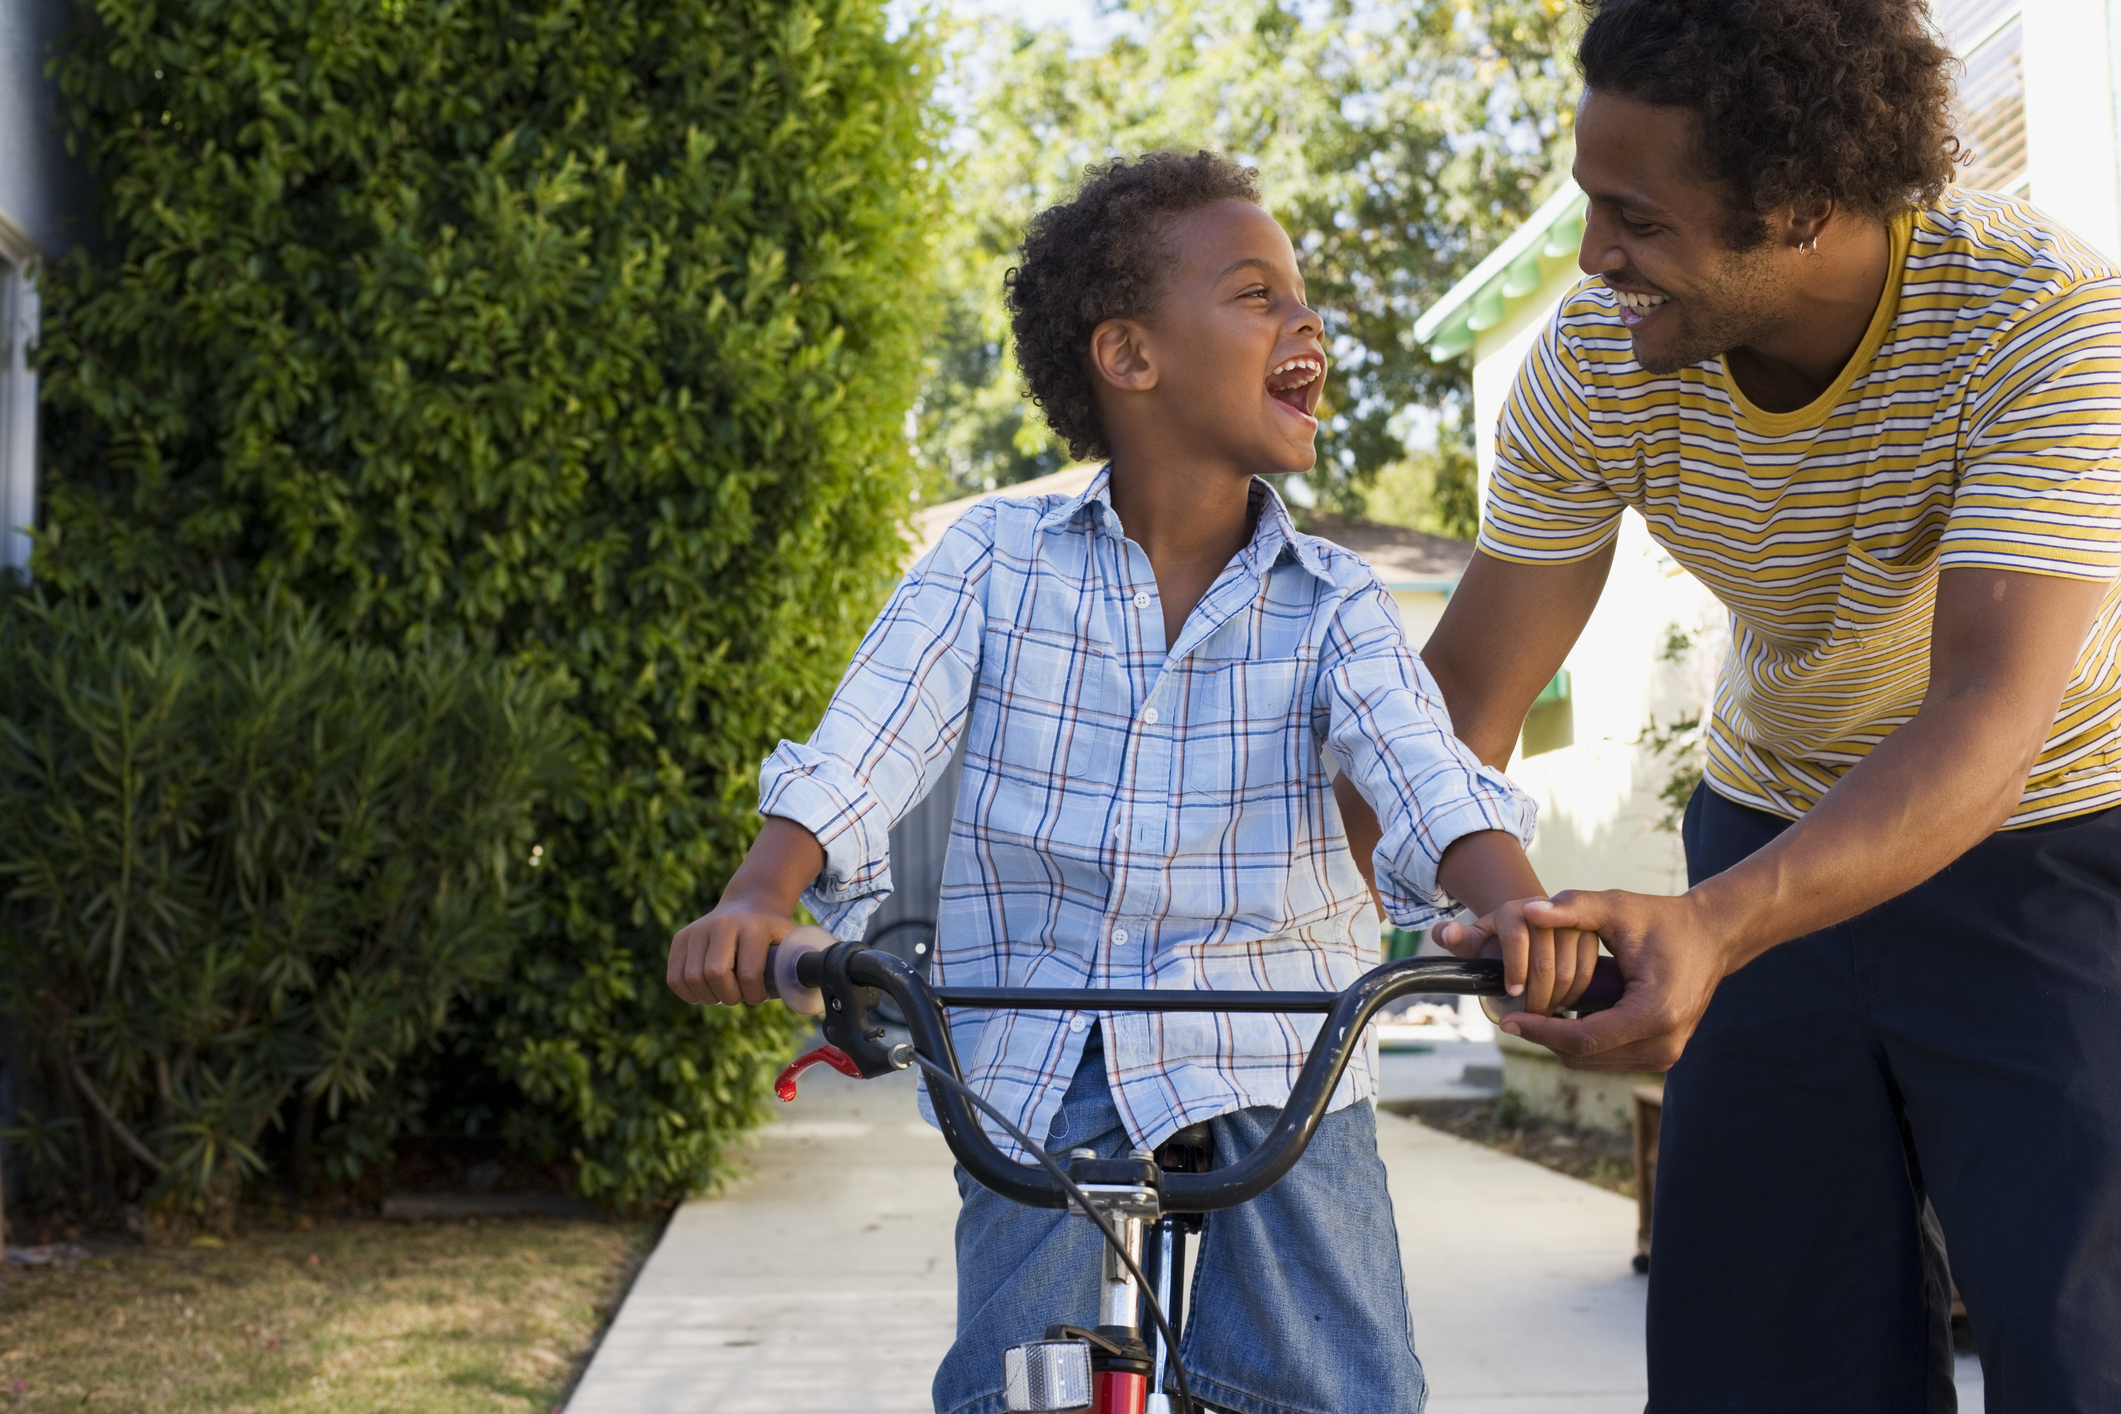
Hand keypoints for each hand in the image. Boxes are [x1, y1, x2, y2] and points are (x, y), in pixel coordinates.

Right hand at [666, 898, 795, 1005]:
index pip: (748, 973)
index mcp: (754, 927)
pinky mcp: (681, 938)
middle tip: (739, 997)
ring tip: (724, 994)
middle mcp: (722, 924)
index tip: (759, 996)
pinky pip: (675, 977)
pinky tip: (704, 993)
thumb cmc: (774, 932)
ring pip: (692, 978)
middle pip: (714, 975)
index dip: (753, 995)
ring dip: (709, 997)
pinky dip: (688, 993)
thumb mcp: (792, 941)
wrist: (750, 902)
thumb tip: (820, 996)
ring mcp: (698, 929)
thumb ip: (802, 965)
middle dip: (729, 997)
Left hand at [1434, 897, 1600, 1017]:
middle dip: (1537, 993)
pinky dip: (1577, 992)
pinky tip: (1564, 1006)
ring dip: (1558, 996)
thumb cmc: (1497, 939)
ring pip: (1569, 966)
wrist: (1529, 927)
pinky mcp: (1589, 934)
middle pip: (1545, 959)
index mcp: (1514, 910)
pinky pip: (1588, 968)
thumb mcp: (1474, 940)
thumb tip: (1444, 933)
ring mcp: (1570, 921)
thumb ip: (1456, 938)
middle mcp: (1545, 911)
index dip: (1514, 968)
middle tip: (1531, 1017)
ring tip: (1546, 1015)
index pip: (1515, 938)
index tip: (1512, 993)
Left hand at [1501, 889, 1734, 1070]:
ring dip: (1561, 1042)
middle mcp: (1664, 1044)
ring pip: (1593, 1062)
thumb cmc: (1663, 920)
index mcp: (1655, 1013)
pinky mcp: (1662, 1056)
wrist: (1712, 937)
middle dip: (1546, 1037)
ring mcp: (1665, 1055)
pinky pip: (1608, 1057)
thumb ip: (1574, 906)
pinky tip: (1564, 1016)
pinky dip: (1582, 1042)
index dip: (1541, 1031)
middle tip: (1515, 1015)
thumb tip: (1530, 912)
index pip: (1582, 1038)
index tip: (1508, 1021)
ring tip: (1535, 1014)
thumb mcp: (1619, 907)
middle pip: (1584, 1056)